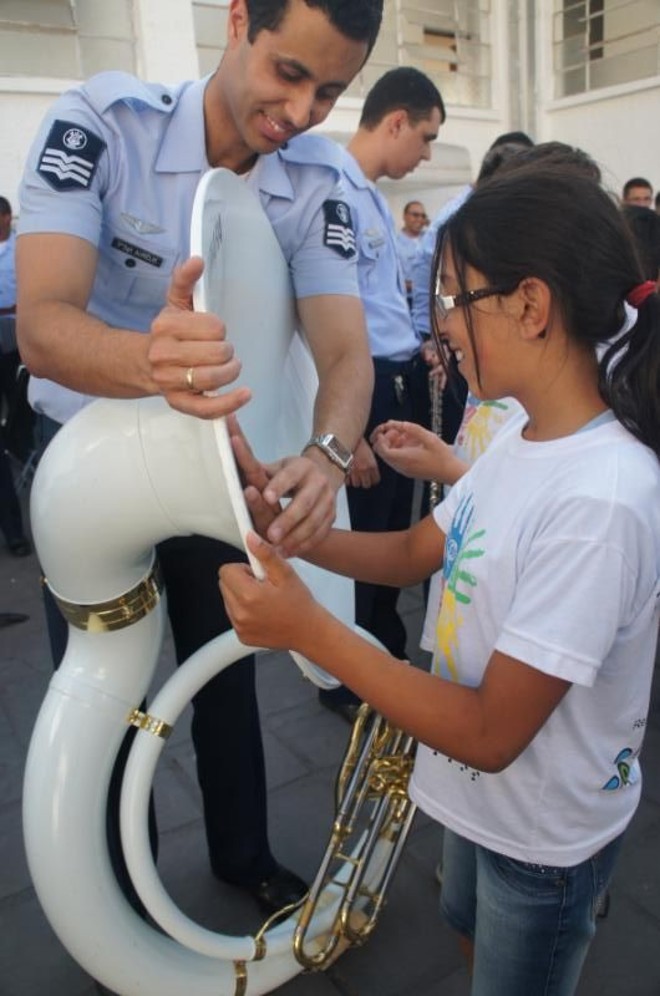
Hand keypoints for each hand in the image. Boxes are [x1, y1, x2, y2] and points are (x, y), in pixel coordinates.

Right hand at [147, 257, 251, 417]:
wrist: (142, 363)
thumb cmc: (168, 334)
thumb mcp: (175, 303)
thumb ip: (185, 281)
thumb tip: (197, 261)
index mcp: (164, 327)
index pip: (213, 328)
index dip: (219, 329)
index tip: (213, 332)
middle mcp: (163, 355)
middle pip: (217, 354)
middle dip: (227, 351)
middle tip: (222, 351)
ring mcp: (169, 382)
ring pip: (213, 379)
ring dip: (229, 373)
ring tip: (229, 368)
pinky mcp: (179, 403)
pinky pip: (207, 409)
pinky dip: (229, 404)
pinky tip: (244, 394)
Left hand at [219, 532, 319, 650]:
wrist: (308, 632)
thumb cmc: (300, 604)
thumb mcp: (285, 573)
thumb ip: (265, 554)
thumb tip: (250, 538)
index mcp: (249, 595)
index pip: (226, 571)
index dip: (243, 568)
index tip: (258, 573)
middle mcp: (240, 613)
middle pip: (224, 585)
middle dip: (241, 581)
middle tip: (263, 586)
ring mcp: (240, 626)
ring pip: (228, 600)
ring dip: (241, 596)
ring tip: (264, 600)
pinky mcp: (242, 635)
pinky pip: (234, 615)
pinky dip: (244, 611)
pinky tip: (263, 612)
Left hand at [228, 415, 338, 556]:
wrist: (325, 475)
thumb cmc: (291, 473)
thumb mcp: (277, 467)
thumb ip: (258, 468)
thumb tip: (230, 449)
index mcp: (301, 467)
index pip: (289, 476)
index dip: (278, 486)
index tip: (265, 497)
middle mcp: (318, 482)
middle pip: (304, 503)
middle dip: (287, 520)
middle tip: (270, 535)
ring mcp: (328, 500)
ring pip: (313, 522)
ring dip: (295, 537)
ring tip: (278, 549)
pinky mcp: (332, 516)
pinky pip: (320, 533)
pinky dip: (305, 545)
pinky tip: (290, 553)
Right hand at [346, 437, 379, 488]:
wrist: (345, 438)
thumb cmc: (356, 443)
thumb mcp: (369, 453)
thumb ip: (371, 464)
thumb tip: (371, 472)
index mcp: (372, 465)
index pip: (376, 480)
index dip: (373, 480)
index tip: (371, 479)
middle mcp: (364, 470)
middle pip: (366, 485)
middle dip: (364, 482)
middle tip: (362, 478)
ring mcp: (354, 472)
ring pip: (356, 484)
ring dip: (355, 481)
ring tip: (353, 476)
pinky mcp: (344, 472)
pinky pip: (347, 481)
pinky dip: (347, 479)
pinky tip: (347, 473)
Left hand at [370, 420, 465, 484]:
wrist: (450, 472)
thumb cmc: (442, 456)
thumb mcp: (429, 438)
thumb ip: (413, 429)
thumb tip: (399, 423)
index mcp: (404, 458)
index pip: (381, 449)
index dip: (381, 438)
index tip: (388, 429)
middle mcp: (400, 466)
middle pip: (382, 453)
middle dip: (386, 439)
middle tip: (397, 430)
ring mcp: (403, 470)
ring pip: (388, 456)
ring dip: (392, 444)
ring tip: (405, 435)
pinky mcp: (407, 470)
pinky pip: (396, 459)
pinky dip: (398, 449)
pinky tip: (410, 442)